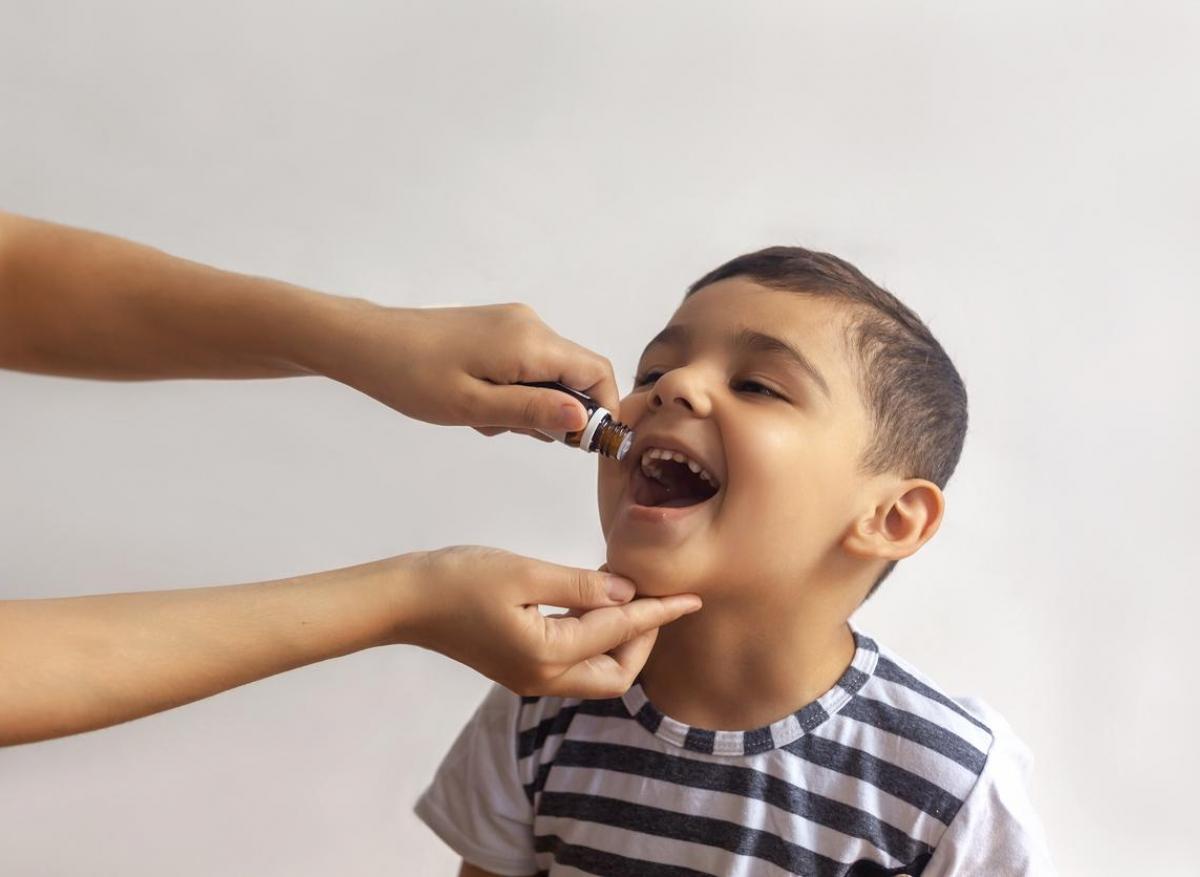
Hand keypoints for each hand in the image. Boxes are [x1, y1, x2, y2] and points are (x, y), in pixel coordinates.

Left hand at [323, 301, 620, 442]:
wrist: (367, 344)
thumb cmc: (412, 377)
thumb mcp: (474, 407)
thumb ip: (532, 410)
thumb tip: (584, 418)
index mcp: (530, 342)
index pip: (596, 373)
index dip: (603, 411)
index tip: (582, 446)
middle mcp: (530, 325)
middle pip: (575, 374)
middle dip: (557, 412)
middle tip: (509, 431)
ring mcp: (514, 323)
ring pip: (549, 373)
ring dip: (530, 404)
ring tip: (484, 417)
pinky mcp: (498, 328)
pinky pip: (527, 364)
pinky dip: (514, 390)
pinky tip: (477, 402)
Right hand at [402, 545, 700, 697]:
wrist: (406, 601)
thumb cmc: (459, 580)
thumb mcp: (525, 572)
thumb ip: (581, 584)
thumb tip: (626, 590)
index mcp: (548, 655)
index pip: (619, 634)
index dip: (658, 614)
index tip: (690, 598)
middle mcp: (543, 677)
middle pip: (616, 674)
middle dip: (643, 638)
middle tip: (654, 594)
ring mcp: (531, 677)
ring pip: (597, 671)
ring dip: (620, 638)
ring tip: (627, 592)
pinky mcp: (521, 667)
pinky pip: (575, 661)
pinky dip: (595, 636)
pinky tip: (595, 600)